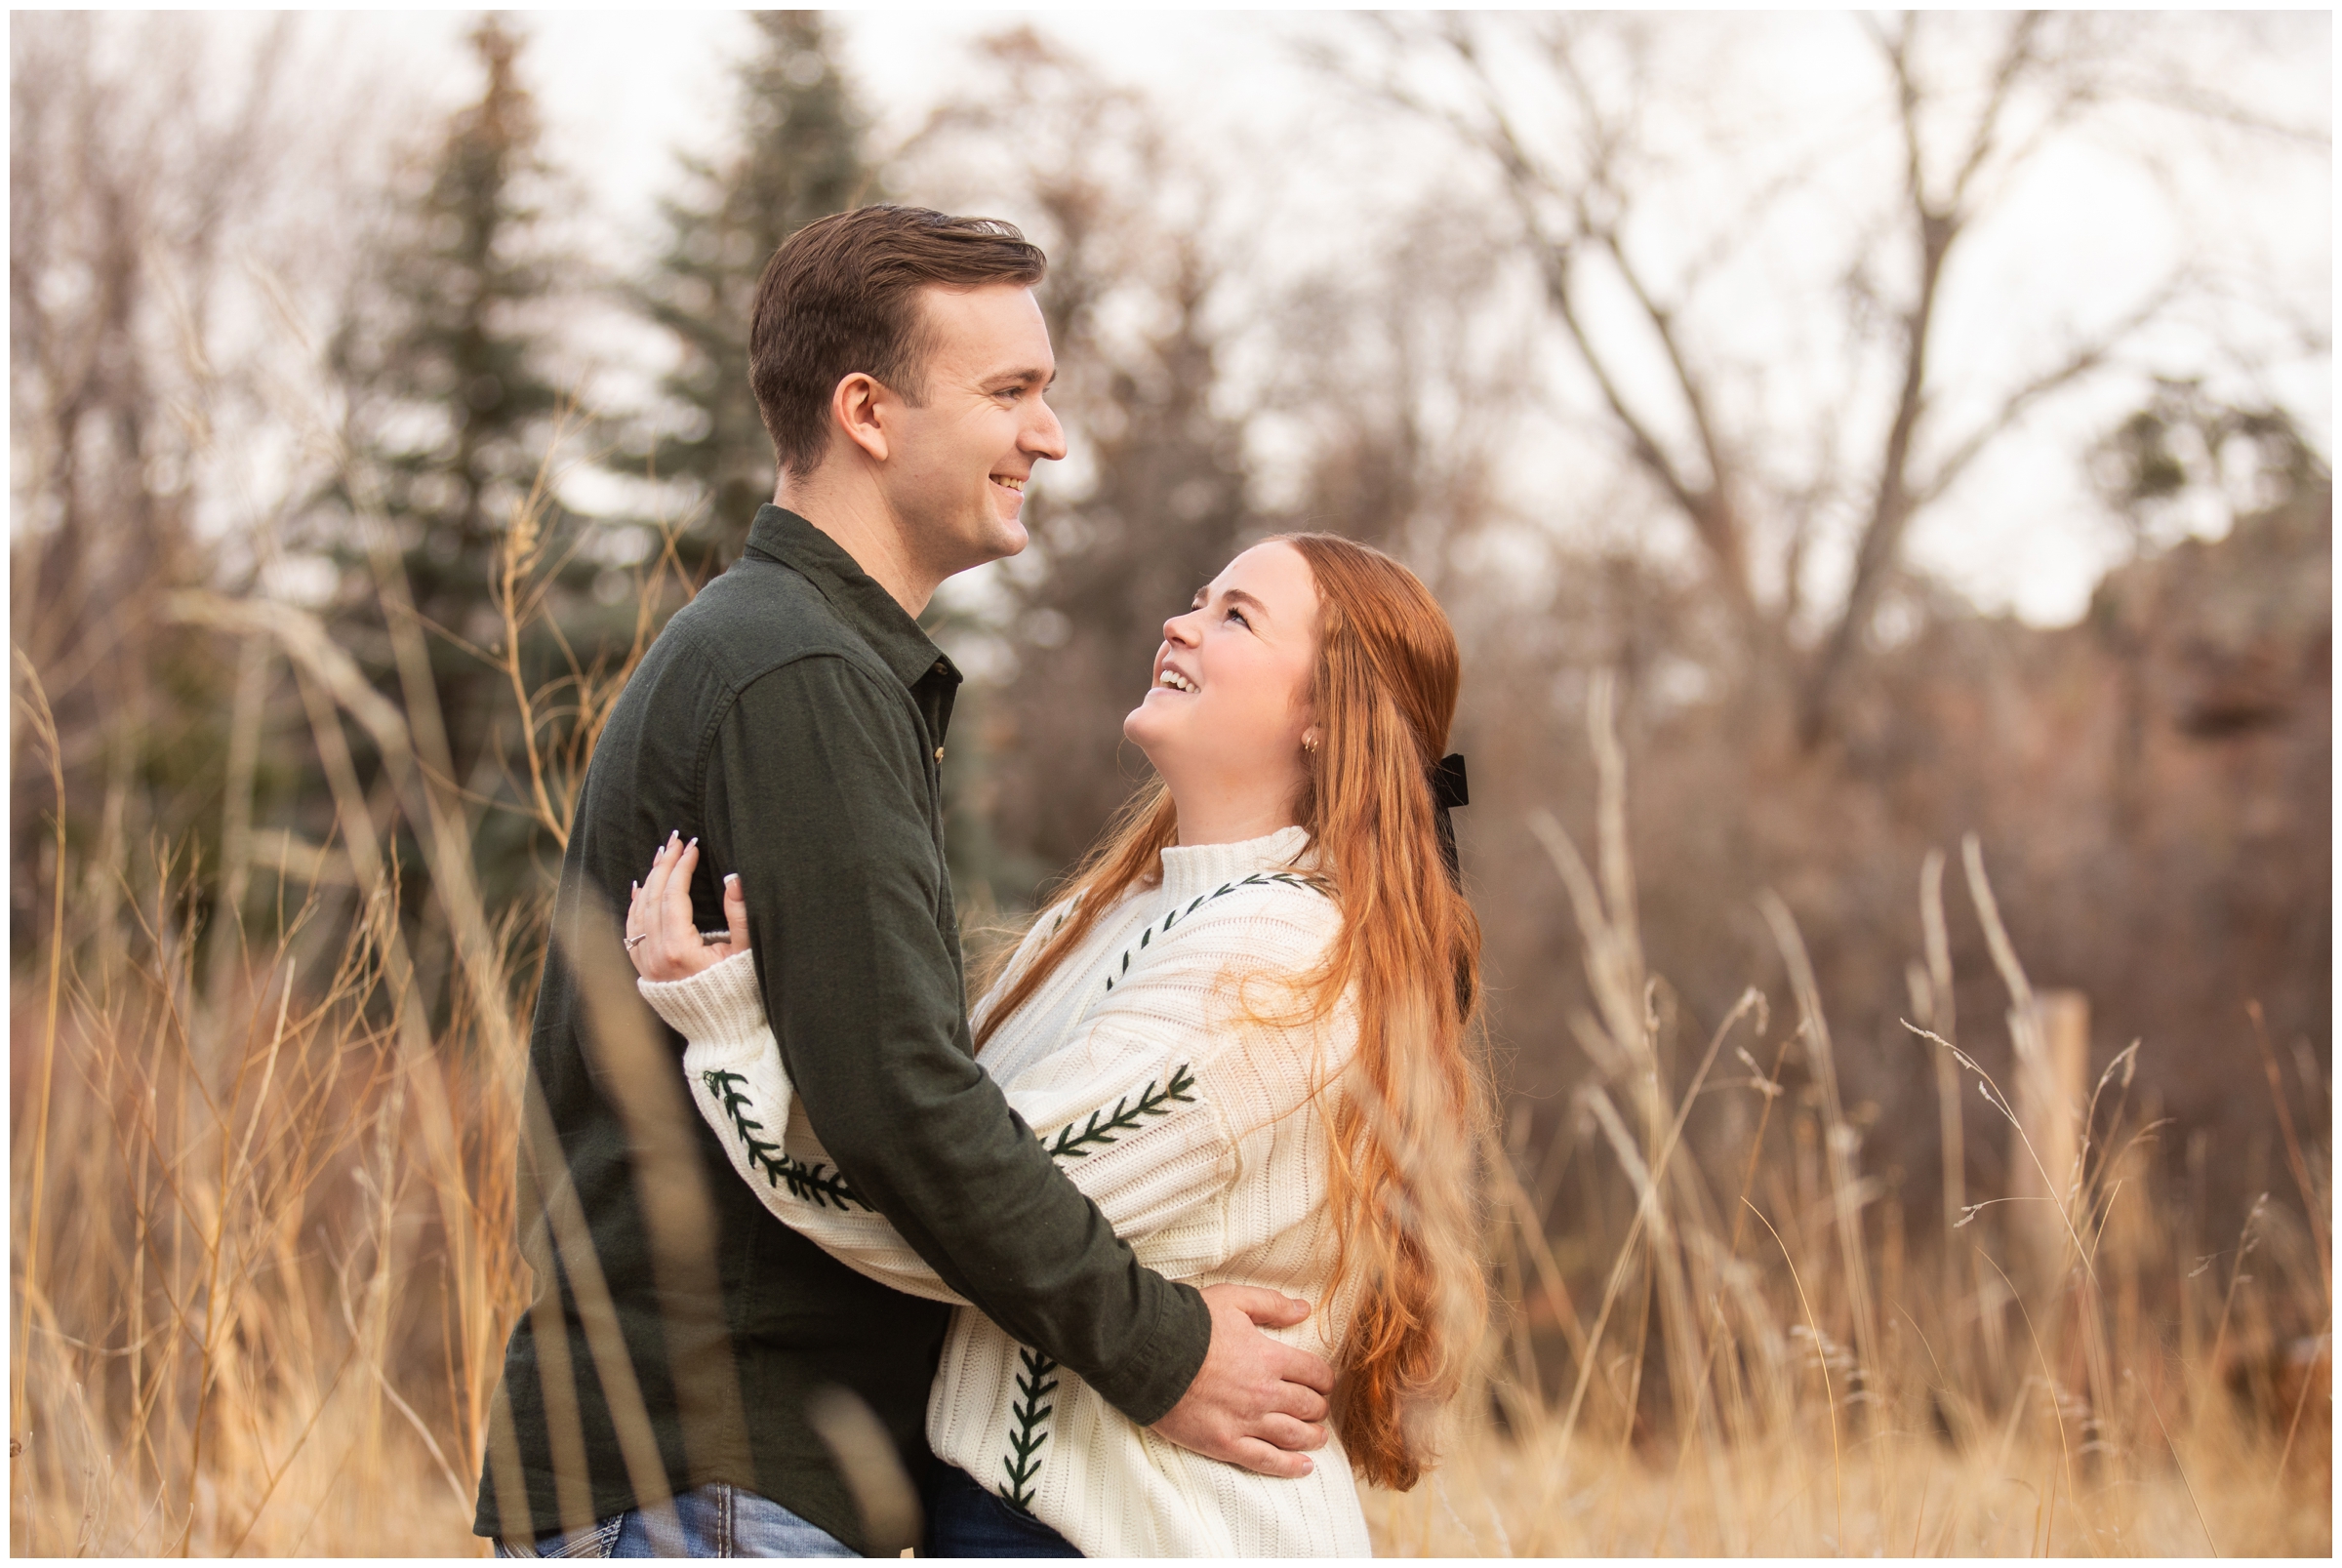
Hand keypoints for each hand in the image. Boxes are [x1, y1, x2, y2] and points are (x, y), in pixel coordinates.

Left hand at [623, 832, 749, 981]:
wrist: (721, 1035)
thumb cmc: (740, 995)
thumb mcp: (747, 954)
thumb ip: (740, 916)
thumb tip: (733, 879)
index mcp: (680, 950)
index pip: (675, 896)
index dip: (682, 867)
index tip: (692, 846)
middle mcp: (657, 957)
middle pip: (653, 899)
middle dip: (663, 866)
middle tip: (674, 840)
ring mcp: (647, 966)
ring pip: (638, 913)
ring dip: (649, 881)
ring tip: (660, 856)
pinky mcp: (645, 973)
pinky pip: (631, 933)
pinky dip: (634, 907)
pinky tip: (639, 888)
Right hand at [1149, 1284, 1334, 1477]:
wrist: (1148, 1353)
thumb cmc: (1188, 1324)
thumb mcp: (1233, 1299)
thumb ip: (1271, 1304)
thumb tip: (1304, 1309)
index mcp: (1269, 1357)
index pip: (1314, 1373)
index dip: (1324, 1378)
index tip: (1323, 1382)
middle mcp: (1264, 1393)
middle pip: (1308, 1406)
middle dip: (1319, 1407)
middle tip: (1318, 1408)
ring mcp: (1245, 1421)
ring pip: (1294, 1436)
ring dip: (1313, 1437)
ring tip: (1319, 1438)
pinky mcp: (1224, 1444)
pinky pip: (1265, 1460)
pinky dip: (1289, 1466)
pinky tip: (1303, 1467)